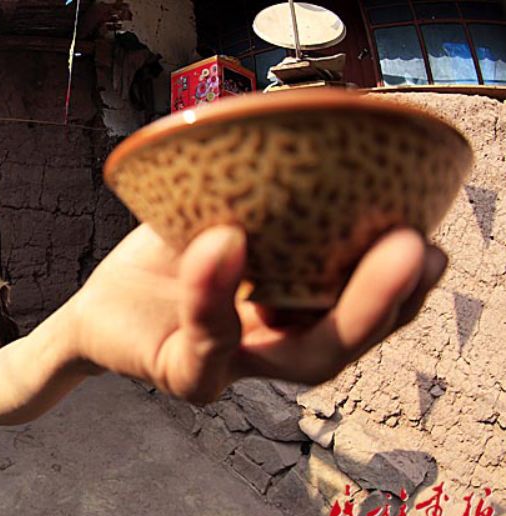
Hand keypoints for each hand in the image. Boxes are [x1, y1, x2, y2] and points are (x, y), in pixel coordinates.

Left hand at [72, 223, 445, 404]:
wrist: (102, 302)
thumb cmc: (173, 253)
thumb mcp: (224, 212)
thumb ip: (269, 194)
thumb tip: (322, 126)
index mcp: (295, 314)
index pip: (361, 309)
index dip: (403, 284)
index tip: (429, 237)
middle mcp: (275, 348)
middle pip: (346, 341)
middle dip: (387, 300)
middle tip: (418, 250)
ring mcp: (236, 367)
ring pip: (302, 360)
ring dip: (336, 310)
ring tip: (347, 251)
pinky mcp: (184, 373)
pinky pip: (208, 344)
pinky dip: (215, 292)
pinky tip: (221, 243)